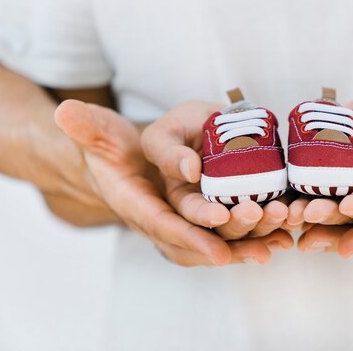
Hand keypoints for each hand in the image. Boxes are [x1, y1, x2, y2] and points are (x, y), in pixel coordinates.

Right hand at [55, 100, 291, 265]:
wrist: (129, 163)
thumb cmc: (119, 146)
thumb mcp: (104, 133)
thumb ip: (88, 126)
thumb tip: (66, 111)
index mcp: (135, 204)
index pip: (161, 224)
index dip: (189, 234)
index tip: (218, 240)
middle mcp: (163, 221)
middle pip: (198, 238)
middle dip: (229, 235)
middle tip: (260, 222)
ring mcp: (185, 224)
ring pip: (219, 241)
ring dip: (251, 241)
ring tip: (282, 236)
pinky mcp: (206, 221)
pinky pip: (231, 236)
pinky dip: (258, 239)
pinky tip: (286, 237)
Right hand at [141, 101, 293, 240]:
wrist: (214, 121)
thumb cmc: (181, 127)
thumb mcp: (164, 134)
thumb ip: (168, 152)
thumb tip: (190, 171)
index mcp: (180, 201)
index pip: (189, 215)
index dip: (203, 218)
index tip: (219, 215)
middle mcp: (209, 214)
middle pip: (222, 230)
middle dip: (240, 225)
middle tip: (256, 212)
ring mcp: (235, 211)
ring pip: (249, 230)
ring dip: (266, 227)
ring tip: (281, 214)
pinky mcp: (258, 204)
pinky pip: (270, 219)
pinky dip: (283, 222)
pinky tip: (295, 220)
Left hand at [286, 89, 352, 249]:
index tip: (348, 206)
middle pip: (351, 215)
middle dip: (330, 217)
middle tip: (310, 214)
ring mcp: (344, 193)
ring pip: (327, 211)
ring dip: (309, 215)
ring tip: (291, 215)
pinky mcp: (322, 184)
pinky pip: (308, 196)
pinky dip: (294, 202)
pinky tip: (281, 206)